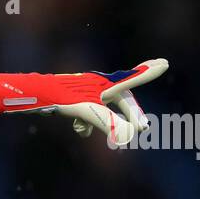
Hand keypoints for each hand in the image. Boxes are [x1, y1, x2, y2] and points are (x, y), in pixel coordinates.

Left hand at [0, 58, 169, 144]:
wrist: (34, 95)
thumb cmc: (62, 99)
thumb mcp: (89, 112)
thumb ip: (110, 123)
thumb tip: (129, 136)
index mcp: (105, 84)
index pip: (132, 78)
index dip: (148, 73)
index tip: (164, 62)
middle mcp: (97, 84)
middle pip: (120, 99)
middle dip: (129, 113)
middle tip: (143, 127)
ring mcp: (84, 91)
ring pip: (102, 107)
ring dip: (103, 120)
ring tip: (103, 133)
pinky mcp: (72, 98)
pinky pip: (86, 112)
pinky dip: (85, 122)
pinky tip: (78, 128)